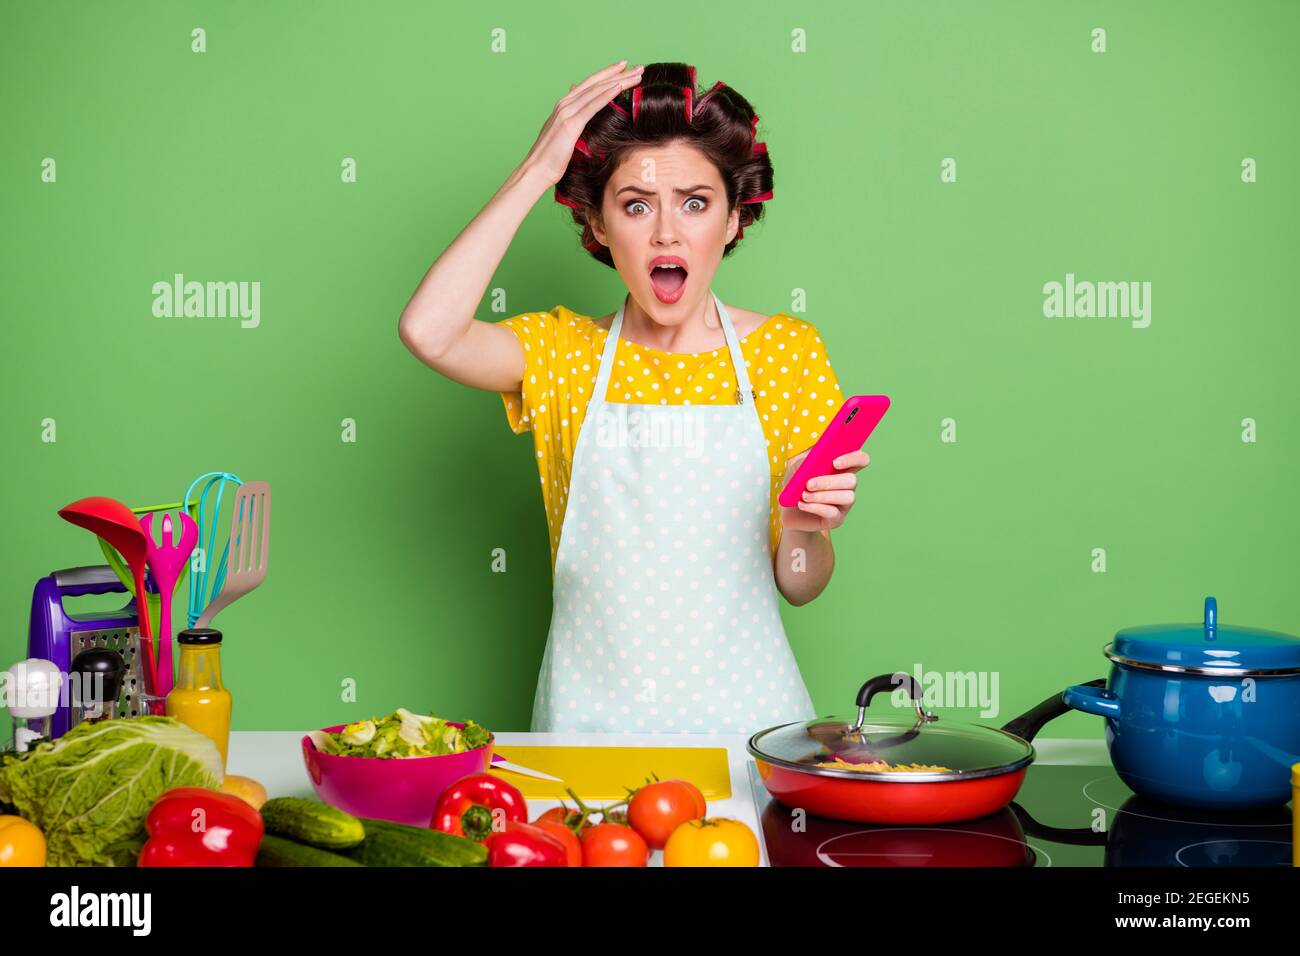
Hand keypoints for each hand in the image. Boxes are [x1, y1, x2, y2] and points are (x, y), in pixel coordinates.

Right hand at [520, 60, 644, 186]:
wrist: (536, 170)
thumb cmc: (551, 157)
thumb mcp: (563, 135)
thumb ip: (572, 120)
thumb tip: (582, 111)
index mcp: (565, 105)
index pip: (590, 84)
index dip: (608, 74)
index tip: (625, 68)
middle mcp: (565, 104)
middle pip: (596, 83)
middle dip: (619, 73)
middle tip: (639, 67)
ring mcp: (567, 112)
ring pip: (597, 90)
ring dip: (618, 80)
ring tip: (637, 74)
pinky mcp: (570, 124)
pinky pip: (592, 105)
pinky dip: (606, 94)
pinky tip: (619, 87)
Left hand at [778, 449, 869, 533]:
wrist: (788, 513)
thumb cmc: (796, 486)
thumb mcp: (797, 469)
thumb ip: (807, 460)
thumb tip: (815, 456)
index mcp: (842, 469)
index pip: (861, 460)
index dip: (854, 458)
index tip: (835, 462)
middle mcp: (847, 487)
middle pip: (852, 480)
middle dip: (829, 482)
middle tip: (808, 484)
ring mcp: (844, 504)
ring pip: (847, 497)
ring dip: (822, 496)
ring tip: (804, 496)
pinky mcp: (837, 520)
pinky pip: (833, 512)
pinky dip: (815, 507)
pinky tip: (802, 504)